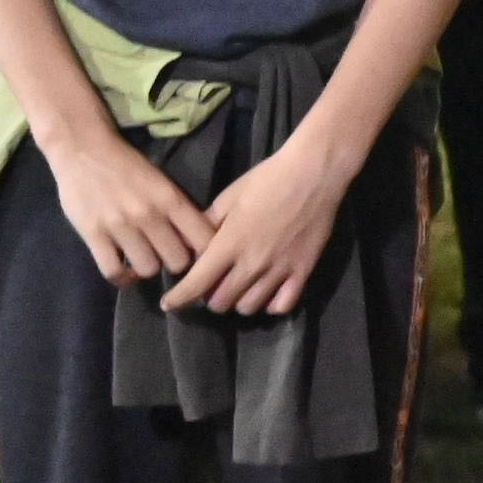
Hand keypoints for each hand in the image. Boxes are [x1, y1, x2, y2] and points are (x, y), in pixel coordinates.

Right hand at [40, 126, 208, 291]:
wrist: (82, 147)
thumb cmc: (124, 164)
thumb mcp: (160, 181)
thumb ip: (177, 210)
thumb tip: (196, 242)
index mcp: (169, 198)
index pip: (203, 239)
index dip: (205, 253)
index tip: (196, 254)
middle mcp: (148, 214)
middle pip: (178, 262)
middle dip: (174, 263)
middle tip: (164, 256)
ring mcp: (120, 226)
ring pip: (148, 269)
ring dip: (146, 268)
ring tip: (140, 259)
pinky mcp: (94, 234)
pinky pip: (113, 272)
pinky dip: (120, 277)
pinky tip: (122, 269)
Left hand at [164, 131, 360, 318]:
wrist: (313, 174)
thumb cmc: (267, 180)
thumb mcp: (229, 197)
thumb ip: (208, 223)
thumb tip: (192, 246)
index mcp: (229, 244)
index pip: (197, 283)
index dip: (179, 298)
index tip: (169, 304)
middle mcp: (251, 264)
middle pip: (221, 302)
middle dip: (209, 297)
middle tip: (212, 285)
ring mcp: (279, 271)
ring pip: (248, 307)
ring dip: (237, 302)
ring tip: (238, 288)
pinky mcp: (302, 272)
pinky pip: (281, 305)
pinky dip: (269, 305)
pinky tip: (266, 293)